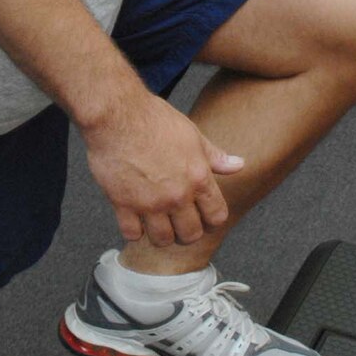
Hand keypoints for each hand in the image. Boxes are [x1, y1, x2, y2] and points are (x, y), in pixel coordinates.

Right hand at [82, 90, 243, 246]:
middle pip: (190, 234)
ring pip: (163, 240)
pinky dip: (134, 231)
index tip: (204, 215)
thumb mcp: (192, 134)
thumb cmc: (154, 119)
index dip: (212, 218)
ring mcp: (150, 203)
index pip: (217, 216)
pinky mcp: (123, 204)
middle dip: (188, 231)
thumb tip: (239, 165)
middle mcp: (177, 195)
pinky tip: (134, 220)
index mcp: (198, 178)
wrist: (116, 116)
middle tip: (180, 222)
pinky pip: (132, 233)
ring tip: (157, 224)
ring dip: (162, 235)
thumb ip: (215, 156)